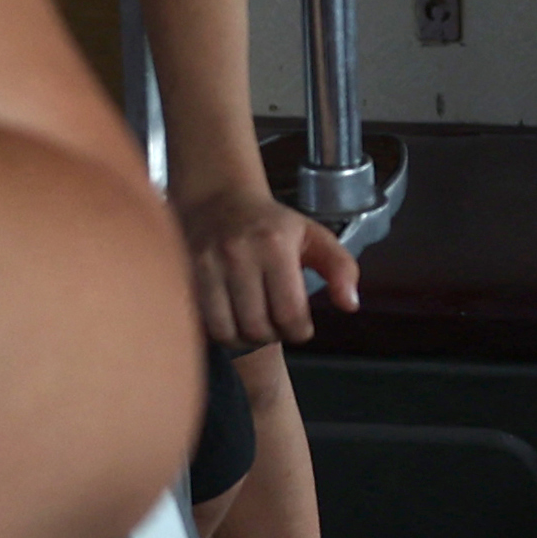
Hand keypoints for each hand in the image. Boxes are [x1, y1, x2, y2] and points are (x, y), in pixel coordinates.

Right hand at [178, 179, 359, 346]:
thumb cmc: (271, 224)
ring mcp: (207, 263)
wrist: (219, 199)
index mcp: (274, 245)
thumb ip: (341, 268)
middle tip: (276, 323)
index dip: (298, 331)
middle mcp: (238, 253)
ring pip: (227, 331)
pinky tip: (232, 318)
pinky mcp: (186, 274)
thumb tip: (350, 304)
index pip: (289, 315)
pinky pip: (204, 323)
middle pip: (257, 328)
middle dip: (272, 335)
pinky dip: (220, 330)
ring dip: (244, 338)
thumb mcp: (315, 236)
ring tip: (253, 323)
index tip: (299, 325)